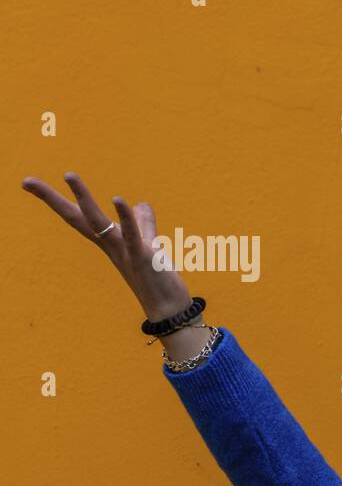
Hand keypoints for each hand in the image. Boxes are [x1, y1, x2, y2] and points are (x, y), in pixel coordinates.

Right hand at [21, 172, 193, 319]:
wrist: (169, 310)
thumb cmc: (157, 279)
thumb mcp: (149, 245)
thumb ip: (144, 224)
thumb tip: (141, 203)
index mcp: (108, 241)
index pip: (78, 217)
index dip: (55, 201)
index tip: (29, 183)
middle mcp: (110, 246)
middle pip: (76, 219)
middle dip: (51, 199)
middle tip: (27, 181)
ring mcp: (123, 253)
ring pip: (98, 223)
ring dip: (84, 199)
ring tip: (69, 175)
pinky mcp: (143, 258)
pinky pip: (132, 235)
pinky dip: (126, 217)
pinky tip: (117, 199)